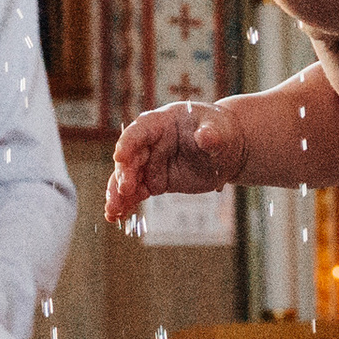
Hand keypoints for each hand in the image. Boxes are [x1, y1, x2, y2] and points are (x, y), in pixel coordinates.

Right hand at [106, 102, 242, 220]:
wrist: (227, 150)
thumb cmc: (221, 131)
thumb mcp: (219, 129)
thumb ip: (211, 134)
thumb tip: (206, 137)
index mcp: (162, 122)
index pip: (140, 130)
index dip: (128, 142)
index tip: (119, 157)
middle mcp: (150, 142)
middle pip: (131, 157)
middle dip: (124, 174)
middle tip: (124, 191)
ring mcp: (151, 163)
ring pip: (128, 178)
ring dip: (118, 194)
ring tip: (112, 212)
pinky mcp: (155, 182)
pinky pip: (136, 193)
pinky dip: (127, 204)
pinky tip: (117, 216)